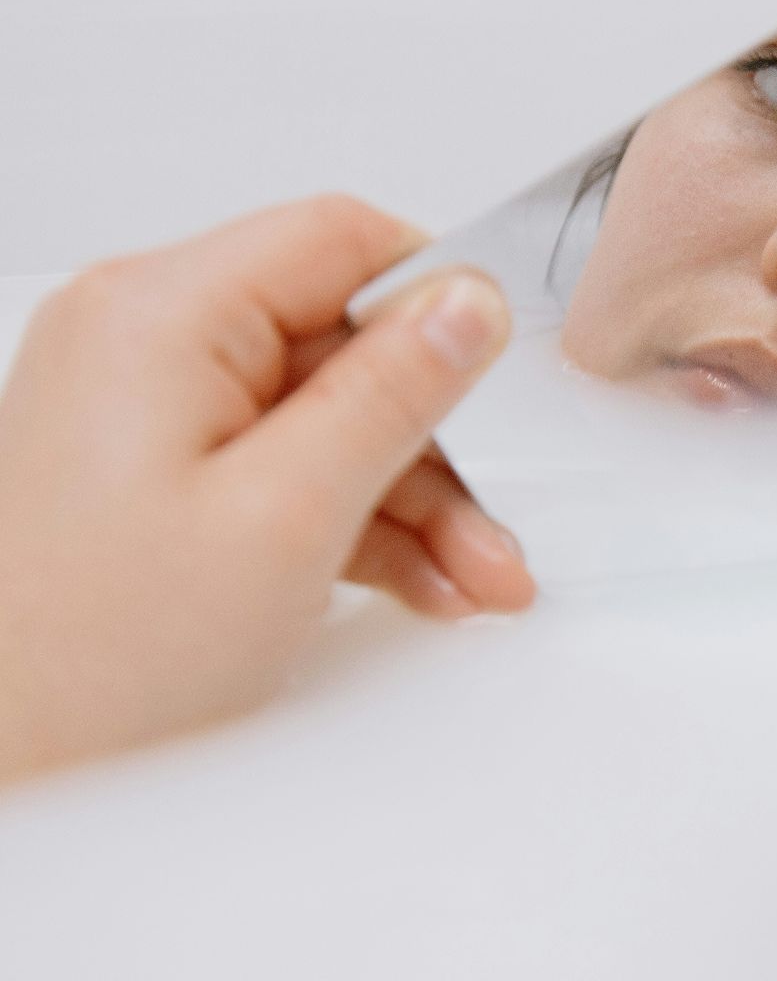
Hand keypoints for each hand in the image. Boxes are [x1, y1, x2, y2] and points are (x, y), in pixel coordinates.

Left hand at [0, 196, 535, 781]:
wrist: (1, 768)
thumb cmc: (89, 664)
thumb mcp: (287, 516)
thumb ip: (392, 393)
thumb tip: (463, 305)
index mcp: (157, 316)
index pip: (341, 240)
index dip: (435, 303)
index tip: (494, 382)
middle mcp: (139, 341)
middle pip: (342, 342)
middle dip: (432, 440)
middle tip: (487, 526)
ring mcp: (141, 407)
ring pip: (325, 414)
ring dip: (409, 497)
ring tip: (465, 582)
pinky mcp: (150, 470)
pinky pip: (282, 463)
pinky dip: (352, 519)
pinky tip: (412, 582)